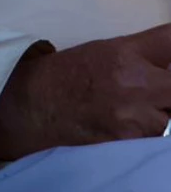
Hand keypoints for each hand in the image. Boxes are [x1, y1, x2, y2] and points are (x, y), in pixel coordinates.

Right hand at [0, 25, 170, 160]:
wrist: (33, 106)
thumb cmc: (68, 74)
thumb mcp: (105, 50)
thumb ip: (144, 52)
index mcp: (126, 52)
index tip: (166, 62)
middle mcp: (136, 80)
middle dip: (167, 87)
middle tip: (155, 90)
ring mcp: (136, 114)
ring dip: (162, 112)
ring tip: (140, 108)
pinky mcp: (132, 140)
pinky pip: (158, 135)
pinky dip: (151, 130)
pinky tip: (132, 123)